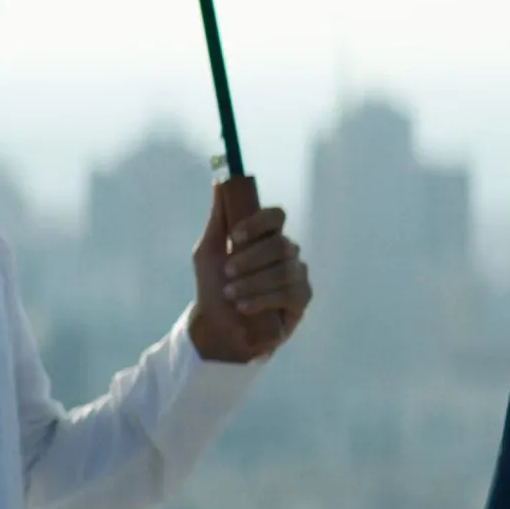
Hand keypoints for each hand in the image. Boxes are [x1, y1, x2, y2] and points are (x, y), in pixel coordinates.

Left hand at [189, 181, 311, 363]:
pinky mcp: (300, 301)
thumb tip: (219, 180)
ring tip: (231, 294)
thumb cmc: (213, 285)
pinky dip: (264, 299)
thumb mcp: (208, 250)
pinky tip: (245, 306)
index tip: (234, 237)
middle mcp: (285, 252)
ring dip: (254, 282)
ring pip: (285, 270)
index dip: (259, 223)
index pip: (276, 216)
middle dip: (251, 259)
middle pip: (280, 244)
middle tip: (227, 272)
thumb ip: (218, 217)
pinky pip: (291, 293)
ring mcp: (296, 275)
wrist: (216, 327)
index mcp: (266, 236)